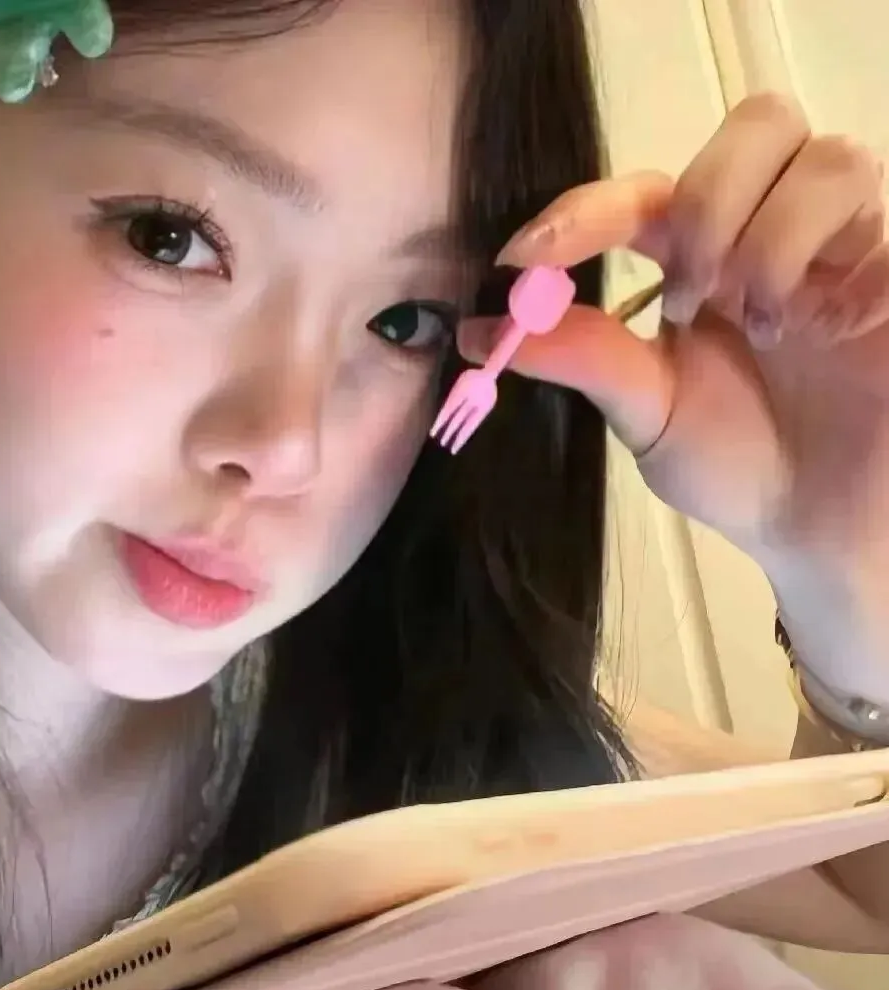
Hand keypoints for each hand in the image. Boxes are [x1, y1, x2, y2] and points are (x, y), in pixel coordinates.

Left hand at [459, 94, 888, 700]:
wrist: (817, 526)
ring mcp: (835, 241)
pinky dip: (798, 243)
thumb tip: (479, 332)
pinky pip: (850, 189)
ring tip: (747, 314)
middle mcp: (766, 234)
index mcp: (696, 265)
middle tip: (684, 295)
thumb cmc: (735, 468)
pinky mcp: (885, 259)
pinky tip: (792, 319)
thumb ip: (584, 361)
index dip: (582, 210)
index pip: (641, 196)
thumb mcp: (648, 415)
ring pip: (806, 150)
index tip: (527, 260)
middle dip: (701, 204)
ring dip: (753, 229)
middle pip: (749, 126)